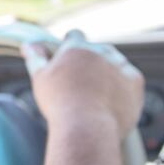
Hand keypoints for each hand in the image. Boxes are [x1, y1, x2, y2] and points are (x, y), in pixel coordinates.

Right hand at [22, 30, 143, 136]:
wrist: (86, 128)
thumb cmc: (59, 104)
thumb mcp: (41, 78)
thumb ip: (36, 58)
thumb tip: (28, 44)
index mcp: (77, 47)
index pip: (75, 35)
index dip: (72, 46)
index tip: (69, 60)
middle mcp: (100, 51)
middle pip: (97, 49)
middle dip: (92, 60)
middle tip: (83, 82)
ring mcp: (120, 66)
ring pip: (115, 62)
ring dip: (109, 71)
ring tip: (98, 93)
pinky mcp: (135, 82)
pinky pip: (130, 78)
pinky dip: (123, 86)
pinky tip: (112, 99)